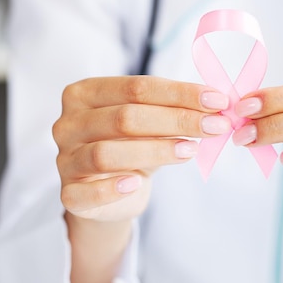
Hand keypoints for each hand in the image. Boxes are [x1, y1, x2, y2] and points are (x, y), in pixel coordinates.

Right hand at [52, 76, 230, 222]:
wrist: (110, 194)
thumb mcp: (150, 124)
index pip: (136, 88)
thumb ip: (173, 111)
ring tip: (190, 150)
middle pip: (124, 118)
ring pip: (107, 153)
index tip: (218, 101)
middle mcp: (68, 123)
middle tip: (216, 126)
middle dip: (176, 120)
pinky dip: (111, 189)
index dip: (179, 93)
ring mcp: (64, 159)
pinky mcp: (69, 194)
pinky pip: (86, 193)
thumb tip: (216, 105)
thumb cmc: (132, 148)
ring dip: (154, 151)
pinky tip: (137, 184)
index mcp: (85, 94)